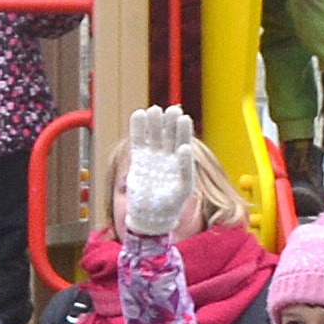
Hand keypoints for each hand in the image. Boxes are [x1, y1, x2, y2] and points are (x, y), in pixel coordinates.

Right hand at [119, 102, 197, 237]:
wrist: (151, 213)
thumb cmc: (170, 203)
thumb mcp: (183, 188)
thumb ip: (186, 168)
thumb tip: (186, 147)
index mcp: (182, 161)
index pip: (183, 140)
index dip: (183, 129)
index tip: (183, 117)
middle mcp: (168, 155)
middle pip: (169, 134)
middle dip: (169, 122)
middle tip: (171, 110)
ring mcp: (153, 155)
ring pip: (154, 134)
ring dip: (154, 122)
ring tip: (154, 110)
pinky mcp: (139, 158)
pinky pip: (138, 140)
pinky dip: (138, 128)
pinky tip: (139, 114)